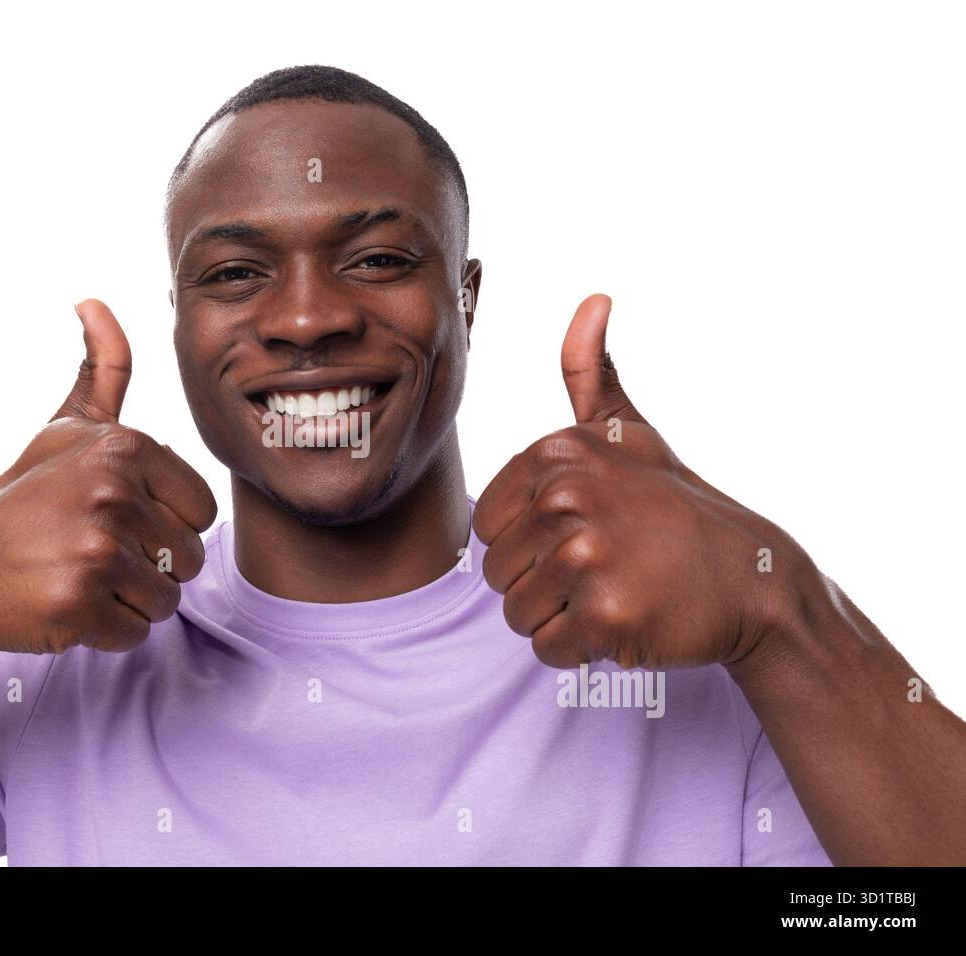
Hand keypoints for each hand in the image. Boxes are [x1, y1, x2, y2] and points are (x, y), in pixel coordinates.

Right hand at [0, 299, 216, 654]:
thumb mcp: (65, 429)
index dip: (165, 526)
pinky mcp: (77, 606)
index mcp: (125, 450)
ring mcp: (94, 552)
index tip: (115, 521)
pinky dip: (103, 631)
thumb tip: (94, 302)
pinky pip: (133, 634)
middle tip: (90, 553)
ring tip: (76, 576)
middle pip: (187, 559)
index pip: (200, 511)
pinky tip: (64, 604)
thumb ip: (102, 370)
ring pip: (165, 601)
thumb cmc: (23, 498)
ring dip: (126, 600)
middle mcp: (113, 496)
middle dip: (148, 568)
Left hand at [473, 294, 812, 669]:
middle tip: (604, 570)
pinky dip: (582, 651)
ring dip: (560, 618)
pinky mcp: (606, 617)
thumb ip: (592, 374)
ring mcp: (587, 558)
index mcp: (556, 455)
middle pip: (496, 574)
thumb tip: (594, 300)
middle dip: (543, 585)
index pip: (486, 527)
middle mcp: (566, 499)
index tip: (583, 534)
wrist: (754, 577)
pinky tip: (625, 622)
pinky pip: (548, 650)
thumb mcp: (631, 432)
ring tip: (614, 592)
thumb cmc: (676, 507)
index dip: (528, 544)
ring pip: (516, 615)